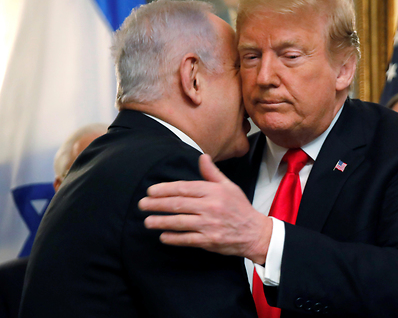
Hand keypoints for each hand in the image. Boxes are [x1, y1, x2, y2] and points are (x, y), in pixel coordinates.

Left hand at [138, 154, 272, 263]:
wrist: (255, 233)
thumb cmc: (240, 208)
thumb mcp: (229, 186)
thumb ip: (212, 173)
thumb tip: (202, 157)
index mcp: (214, 191)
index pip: (184, 188)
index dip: (165, 189)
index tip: (151, 191)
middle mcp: (211, 207)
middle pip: (178, 204)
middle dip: (157, 204)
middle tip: (142, 204)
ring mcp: (209, 225)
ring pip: (179, 222)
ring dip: (161, 221)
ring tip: (148, 221)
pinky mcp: (210, 240)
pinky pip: (187, 239)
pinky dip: (174, 238)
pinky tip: (163, 236)